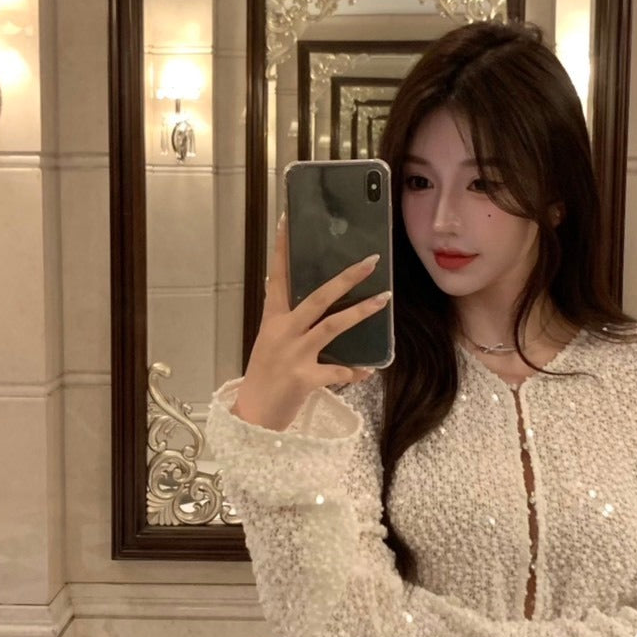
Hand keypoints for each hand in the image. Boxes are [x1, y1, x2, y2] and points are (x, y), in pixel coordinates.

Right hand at [233, 212, 388, 430]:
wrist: (252, 416)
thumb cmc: (264, 377)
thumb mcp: (271, 343)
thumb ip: (290, 322)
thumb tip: (316, 304)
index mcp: (271, 319)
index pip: (277, 276)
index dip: (281, 248)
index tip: (287, 220)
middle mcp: (282, 332)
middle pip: (317, 297)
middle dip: (346, 278)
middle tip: (370, 261)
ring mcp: (293, 354)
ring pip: (332, 326)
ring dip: (361, 312)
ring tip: (384, 299)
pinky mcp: (304, 378)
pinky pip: (337, 371)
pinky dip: (355, 370)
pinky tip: (368, 369)